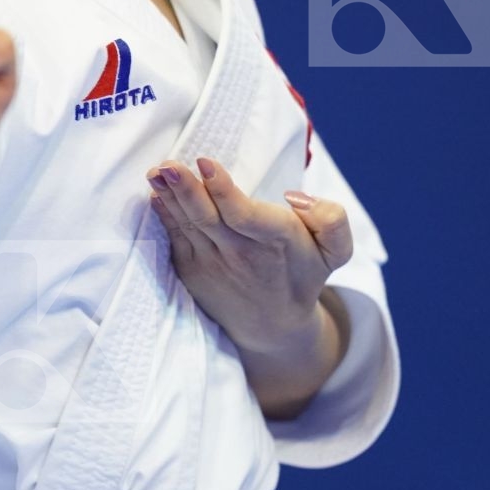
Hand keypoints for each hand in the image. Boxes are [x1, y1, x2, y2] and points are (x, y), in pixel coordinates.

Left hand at [145, 156, 351, 354]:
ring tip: (155, 172)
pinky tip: (155, 194)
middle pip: (208, 218)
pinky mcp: (191, 269)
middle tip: (168, 166)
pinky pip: (175, 237)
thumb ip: (331, 219)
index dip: (223, 190)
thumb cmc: (302, 274)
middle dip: (186, 190)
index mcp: (275, 241)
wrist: (272, 327)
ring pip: (187, 224)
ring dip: (169, 197)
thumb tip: (295, 197)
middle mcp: (240, 253)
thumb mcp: (334, 251)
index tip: (206, 163)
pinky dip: (164, 215)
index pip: (244, 215)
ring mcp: (211, 263)